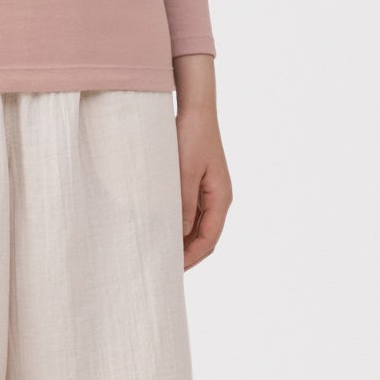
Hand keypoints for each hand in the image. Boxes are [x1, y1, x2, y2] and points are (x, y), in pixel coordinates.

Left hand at [172, 54, 230, 269]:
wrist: (195, 109)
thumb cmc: (192, 137)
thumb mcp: (185, 173)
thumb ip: (183, 205)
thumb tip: (178, 235)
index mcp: (220, 198)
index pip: (208, 239)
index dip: (191, 257)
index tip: (172, 269)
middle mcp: (218, 198)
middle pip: (204, 236)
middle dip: (186, 253)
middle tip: (162, 266)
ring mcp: (209, 192)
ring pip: (196, 226)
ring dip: (181, 240)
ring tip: (159, 251)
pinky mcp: (198, 183)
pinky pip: (190, 212)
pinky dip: (178, 224)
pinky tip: (160, 228)